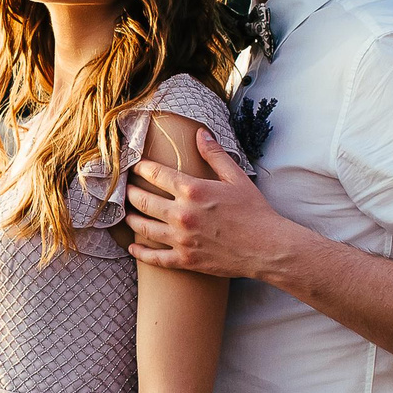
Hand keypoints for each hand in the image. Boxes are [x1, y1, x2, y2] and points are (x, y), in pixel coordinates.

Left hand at [126, 127, 294, 279]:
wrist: (268, 247)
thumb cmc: (255, 211)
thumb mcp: (236, 177)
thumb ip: (215, 154)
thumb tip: (200, 133)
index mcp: (193, 190)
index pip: (156, 174)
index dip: (141, 168)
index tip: (135, 166)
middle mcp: (182, 214)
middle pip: (143, 201)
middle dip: (130, 193)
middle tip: (125, 189)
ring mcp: (182, 239)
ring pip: (144, 228)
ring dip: (131, 219)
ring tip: (126, 214)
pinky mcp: (186, 260)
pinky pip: (155, 258)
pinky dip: (140, 252)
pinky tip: (133, 246)